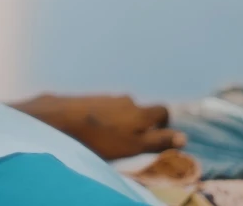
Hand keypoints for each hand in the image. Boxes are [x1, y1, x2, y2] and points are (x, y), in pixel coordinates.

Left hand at [13, 94, 185, 160]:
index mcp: (139, 111)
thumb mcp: (132, 146)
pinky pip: (100, 108)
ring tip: (106, 136)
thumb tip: (183, 137)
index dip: (164, 123)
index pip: (162, 111)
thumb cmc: (100, 138)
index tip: (158, 135)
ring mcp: (104, 96)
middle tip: (129, 140)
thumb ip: (157, 141)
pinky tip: (89, 128)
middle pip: (139, 109)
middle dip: (138, 122)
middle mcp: (125, 99)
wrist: (58, 120)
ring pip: (118, 108)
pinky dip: (100, 117)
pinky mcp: (85, 98)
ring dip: (117, 119)